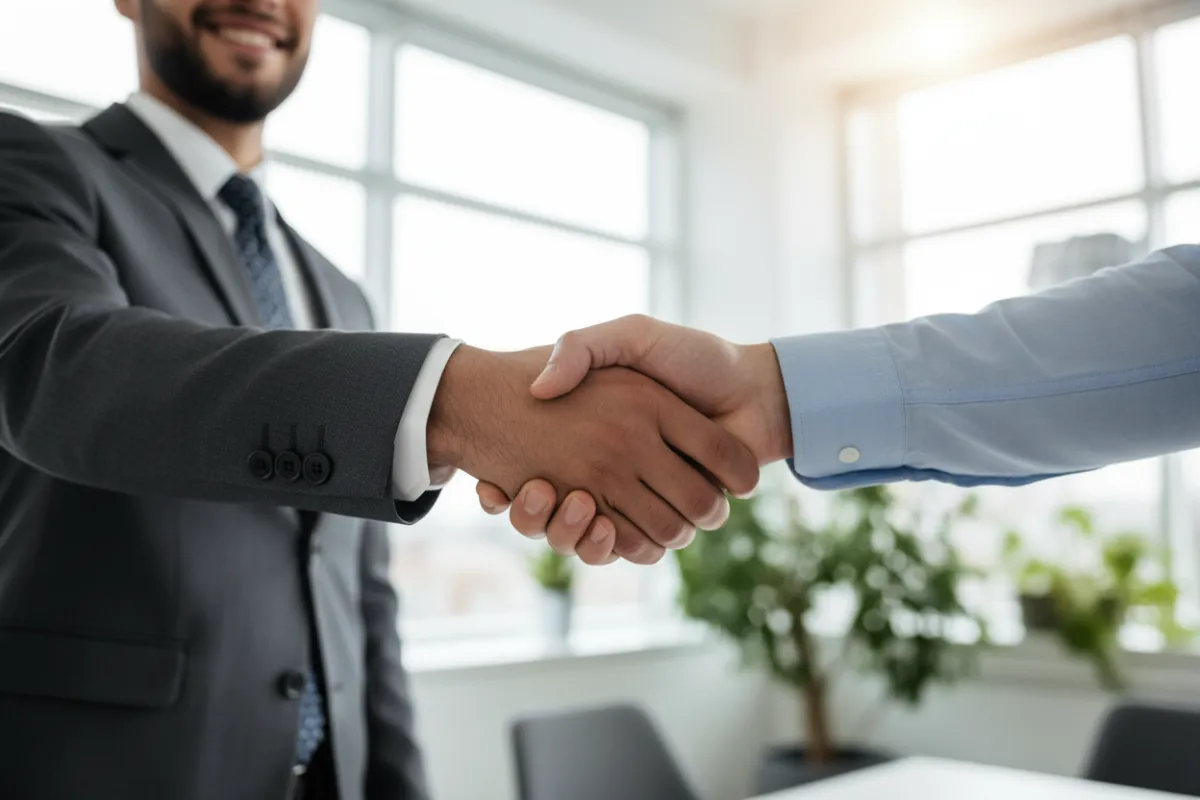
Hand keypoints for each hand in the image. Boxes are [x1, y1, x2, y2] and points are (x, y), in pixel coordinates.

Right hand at [429, 344, 759, 564]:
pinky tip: (595, 520)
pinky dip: (605, 546)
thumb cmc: (695, 358)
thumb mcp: (631, 337)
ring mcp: (637, 497)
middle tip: (530, 492)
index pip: (533, 473)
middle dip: (533, 515)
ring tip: (566, 502)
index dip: (509, 489)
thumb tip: (539, 390)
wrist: (757, 392)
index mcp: (596, 433)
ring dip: (564, 532)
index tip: (493, 486)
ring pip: (582, 537)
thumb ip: (582, 348)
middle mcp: (611, 469)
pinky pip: (625, 548)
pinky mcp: (665, 519)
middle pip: (551, 514)